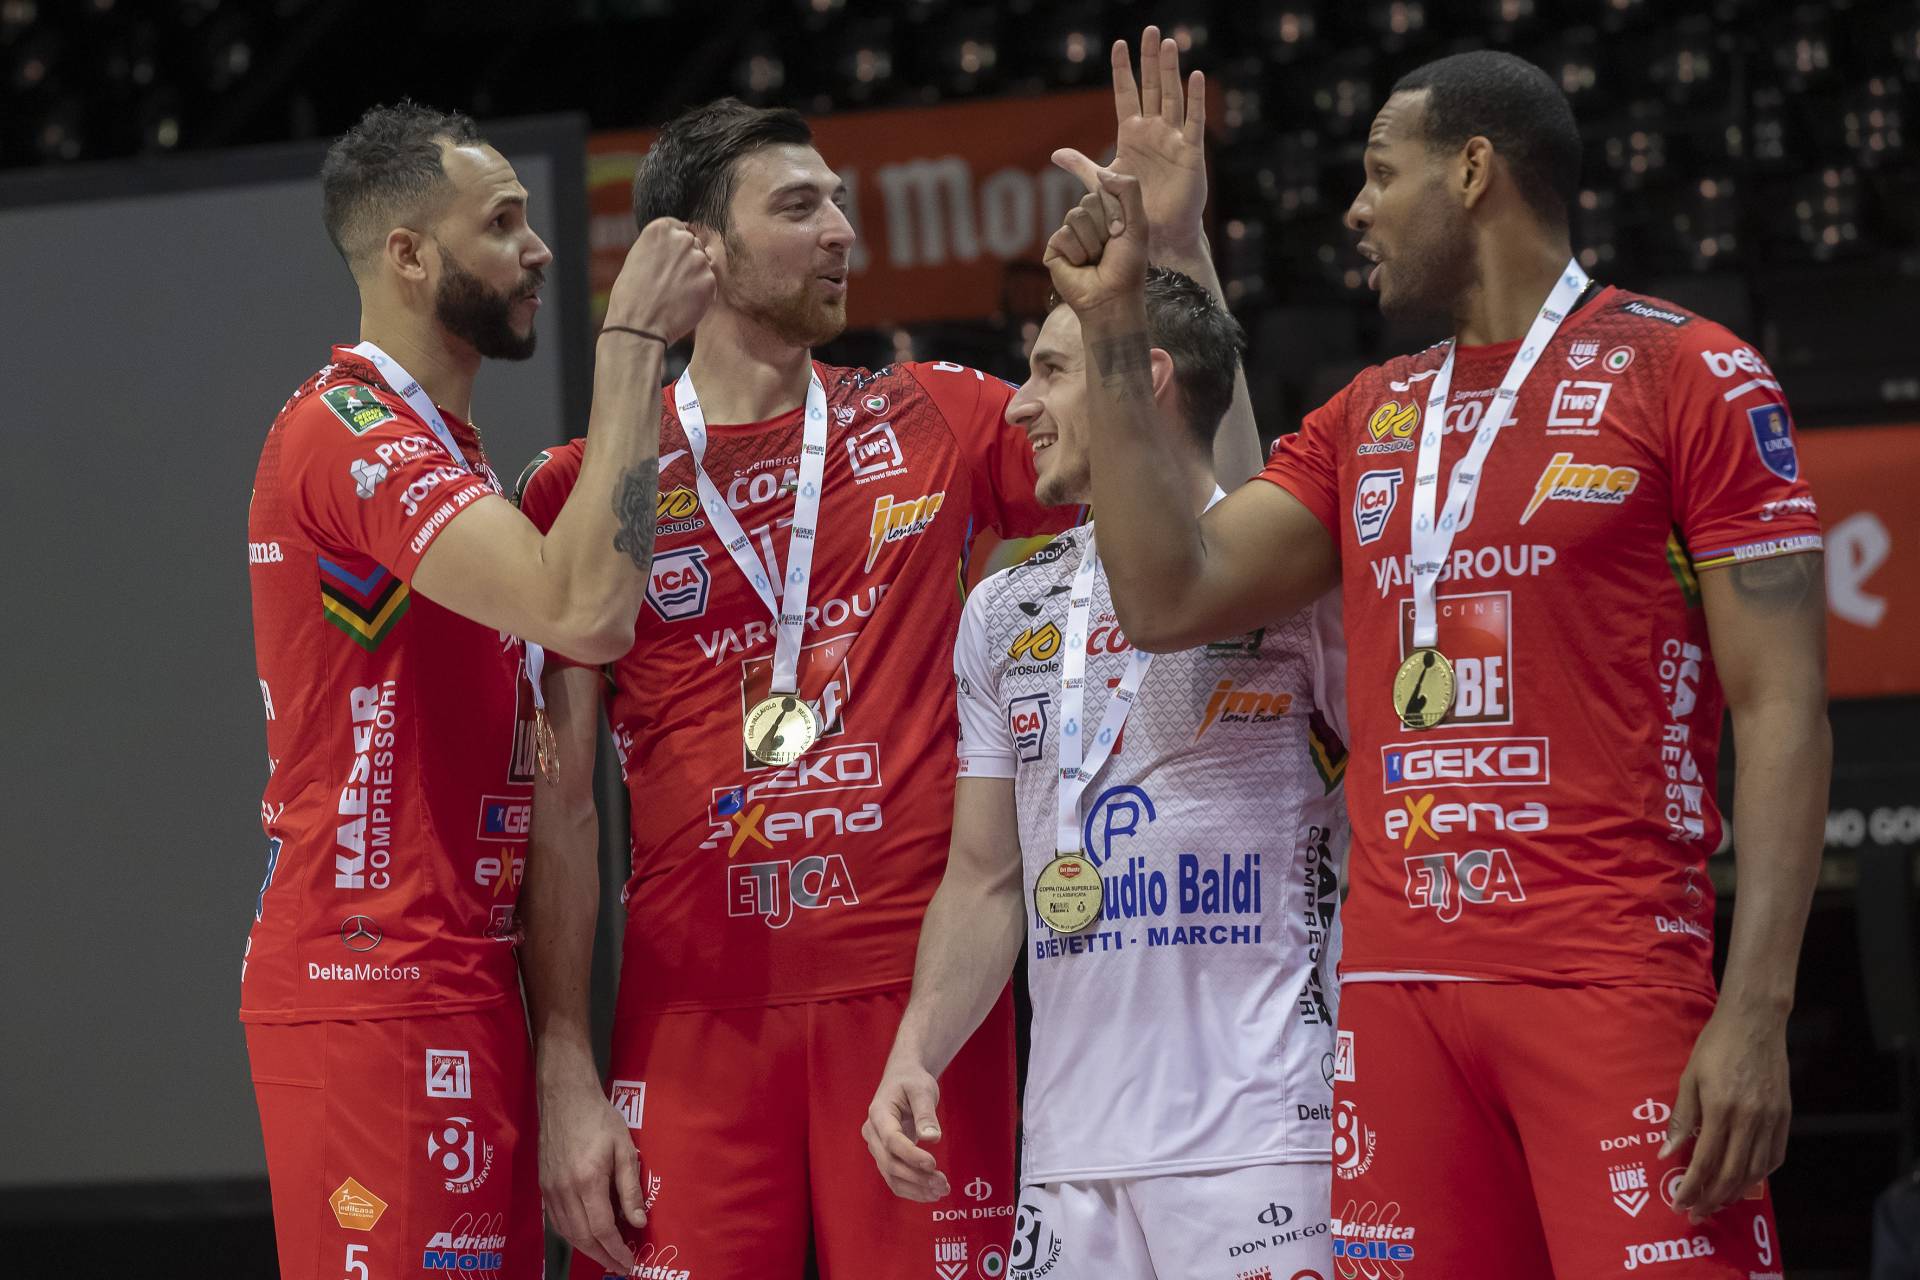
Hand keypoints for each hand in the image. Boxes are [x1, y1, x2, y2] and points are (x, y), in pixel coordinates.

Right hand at [538, 1076, 647, 1274]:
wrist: (565, 1098)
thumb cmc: (599, 1119)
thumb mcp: (624, 1149)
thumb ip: (630, 1188)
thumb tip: (637, 1222)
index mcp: (587, 1181)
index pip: (602, 1229)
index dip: (616, 1250)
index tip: (630, 1262)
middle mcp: (564, 1191)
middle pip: (583, 1237)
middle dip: (603, 1257)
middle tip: (621, 1267)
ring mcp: (550, 1190)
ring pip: (567, 1232)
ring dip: (588, 1249)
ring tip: (607, 1257)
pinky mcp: (543, 1186)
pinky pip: (556, 1221)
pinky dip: (572, 1235)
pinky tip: (586, 1237)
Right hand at [606, 217, 714, 342]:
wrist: (639, 326)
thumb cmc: (632, 295)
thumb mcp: (638, 257)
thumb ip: (661, 247)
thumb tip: (680, 244)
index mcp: (660, 228)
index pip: (678, 229)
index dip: (674, 247)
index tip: (667, 262)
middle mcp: (682, 239)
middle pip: (693, 244)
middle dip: (686, 261)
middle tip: (669, 282)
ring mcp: (698, 259)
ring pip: (702, 265)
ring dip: (694, 277)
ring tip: (674, 294)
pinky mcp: (710, 280)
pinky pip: (709, 284)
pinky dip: (700, 294)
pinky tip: (683, 303)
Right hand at [861, 1058, 950, 1201]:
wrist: (902, 1079)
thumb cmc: (912, 1081)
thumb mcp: (922, 1090)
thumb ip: (926, 1113)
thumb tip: (932, 1139)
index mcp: (878, 1113)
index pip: (891, 1140)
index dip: (911, 1154)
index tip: (933, 1163)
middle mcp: (872, 1133)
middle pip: (889, 1162)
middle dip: (916, 1177)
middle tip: (943, 1184)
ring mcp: (877, 1146)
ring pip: (891, 1175)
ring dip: (916, 1188)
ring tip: (941, 1191)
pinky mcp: (885, 1156)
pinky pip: (894, 1178)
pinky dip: (912, 1189)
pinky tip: (931, 1193)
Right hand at [1042, 168, 1149, 317]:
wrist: (1111, 298)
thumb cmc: (1127, 266)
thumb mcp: (1138, 224)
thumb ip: (1128, 190)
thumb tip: (1102, 172)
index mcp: (1107, 213)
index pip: (1099, 185)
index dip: (1087, 176)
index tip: (1085, 188)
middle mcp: (1088, 221)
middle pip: (1090, 198)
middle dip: (1106, 221)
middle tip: (1111, 245)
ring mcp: (1070, 234)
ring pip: (1076, 214)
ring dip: (1092, 240)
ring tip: (1096, 258)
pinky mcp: (1055, 248)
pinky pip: (1064, 234)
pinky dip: (1078, 252)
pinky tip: (1081, 266)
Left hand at [1090, 26, 1208, 256]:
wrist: (1158, 232)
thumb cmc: (1133, 207)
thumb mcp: (1103, 182)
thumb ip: (1081, 165)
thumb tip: (1055, 154)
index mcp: (1131, 134)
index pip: (1126, 94)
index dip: (1123, 70)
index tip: (1119, 44)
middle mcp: (1154, 130)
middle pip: (1152, 87)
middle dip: (1150, 60)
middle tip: (1151, 30)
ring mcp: (1173, 139)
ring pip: (1172, 97)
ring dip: (1171, 71)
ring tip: (1169, 44)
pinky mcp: (1190, 152)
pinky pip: (1193, 122)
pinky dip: (1195, 100)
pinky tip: (1196, 76)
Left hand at [1659, 1003, 1791, 1223]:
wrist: (1754, 1023)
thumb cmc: (1715, 1046)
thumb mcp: (1689, 1078)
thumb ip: (1681, 1119)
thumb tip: (1665, 1153)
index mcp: (1722, 1108)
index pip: (1706, 1161)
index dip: (1693, 1186)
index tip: (1679, 1202)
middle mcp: (1750, 1119)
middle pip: (1733, 1173)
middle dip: (1713, 1198)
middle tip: (1696, 1213)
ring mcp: (1772, 1119)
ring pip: (1756, 1170)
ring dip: (1736, 1191)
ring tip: (1717, 1202)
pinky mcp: (1785, 1115)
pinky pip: (1775, 1155)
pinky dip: (1760, 1174)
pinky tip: (1746, 1180)